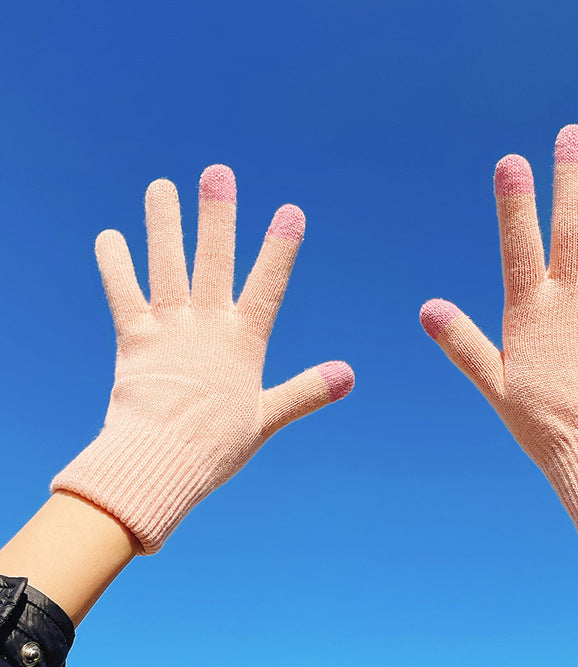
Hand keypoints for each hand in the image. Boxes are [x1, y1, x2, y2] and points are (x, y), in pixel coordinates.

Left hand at [51, 165, 353, 553]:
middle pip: (213, 260)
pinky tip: (110, 236)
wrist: (161, 462)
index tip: (291, 212)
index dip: (280, 248)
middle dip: (217, 215)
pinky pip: (122, 293)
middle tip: (217, 173)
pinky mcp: (133, 339)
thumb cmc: (217, 445)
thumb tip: (349, 374)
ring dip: (164, 224)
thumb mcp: (267, 418)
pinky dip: (115, 265)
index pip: (267, 285)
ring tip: (161, 186)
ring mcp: (168, 328)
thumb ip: (306, 391)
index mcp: (243, 342)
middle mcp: (206, 325)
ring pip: (167, 265)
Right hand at [420, 125, 577, 538]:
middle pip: (573, 228)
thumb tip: (427, 308)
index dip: (515, 204)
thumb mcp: (494, 385)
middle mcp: (571, 299)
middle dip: (573, 178)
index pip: (519, 248)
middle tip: (574, 134)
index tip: (512, 162)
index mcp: (530, 313)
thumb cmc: (542, 424)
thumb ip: (464, 343)